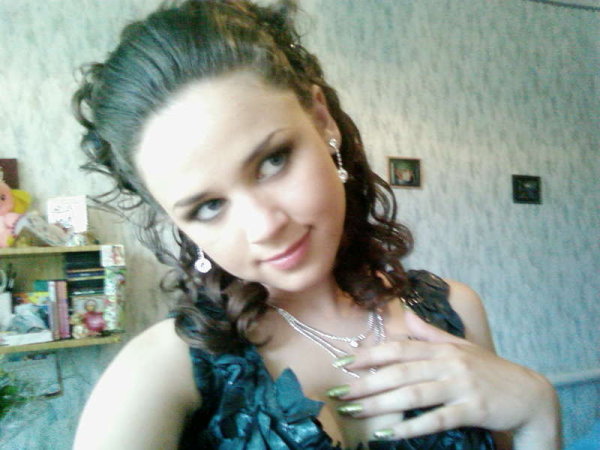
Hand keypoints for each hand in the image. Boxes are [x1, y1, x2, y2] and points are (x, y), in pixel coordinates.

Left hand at [328, 310, 558, 446]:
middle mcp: (448, 363)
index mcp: (442, 348)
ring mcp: (461, 386)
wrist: (529, 394)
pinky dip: (411, 426)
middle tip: (339, 393)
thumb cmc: (489, 370)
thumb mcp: (461, 347)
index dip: (369, 354)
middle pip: (399, 372)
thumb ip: (430, 332)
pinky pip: (436, 419)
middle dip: (366, 383)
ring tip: (354, 412)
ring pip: (413, 394)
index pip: (399, 347)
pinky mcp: (473, 409)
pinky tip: (389, 434)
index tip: (343, 363)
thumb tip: (404, 313)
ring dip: (380, 404)